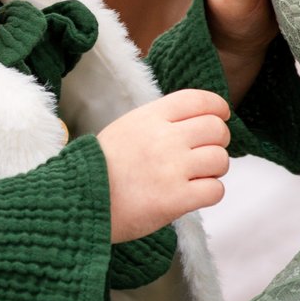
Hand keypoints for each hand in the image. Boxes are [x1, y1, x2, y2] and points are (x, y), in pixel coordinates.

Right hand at [98, 88, 232, 242]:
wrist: (79, 199)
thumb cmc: (102, 166)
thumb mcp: (127, 127)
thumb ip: (161, 120)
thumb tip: (199, 119)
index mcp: (151, 116)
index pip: (201, 100)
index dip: (218, 109)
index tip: (220, 118)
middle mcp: (165, 138)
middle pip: (217, 130)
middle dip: (218, 142)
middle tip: (205, 153)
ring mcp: (172, 169)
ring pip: (220, 160)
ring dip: (214, 170)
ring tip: (197, 176)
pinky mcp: (176, 199)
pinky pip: (216, 190)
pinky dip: (210, 193)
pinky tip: (193, 194)